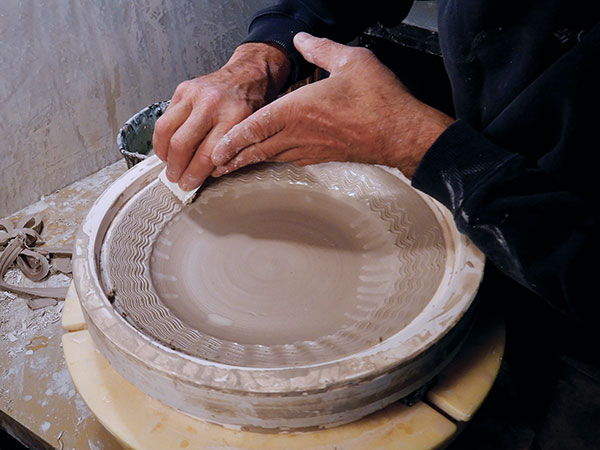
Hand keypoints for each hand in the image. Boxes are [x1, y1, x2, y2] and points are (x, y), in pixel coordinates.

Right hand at [152, 43, 289, 190]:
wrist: (248, 73)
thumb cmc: (251, 103)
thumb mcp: (251, 130)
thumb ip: (231, 152)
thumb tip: (208, 175)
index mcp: (233, 117)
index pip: (207, 154)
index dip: (194, 173)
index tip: (189, 184)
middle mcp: (211, 104)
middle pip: (181, 143)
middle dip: (176, 167)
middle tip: (176, 178)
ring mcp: (194, 94)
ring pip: (165, 129)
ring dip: (163, 153)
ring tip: (168, 165)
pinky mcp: (182, 89)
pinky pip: (165, 117)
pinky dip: (162, 136)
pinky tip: (167, 147)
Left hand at [211, 32, 453, 178]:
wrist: (401, 133)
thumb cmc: (378, 100)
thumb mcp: (350, 61)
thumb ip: (320, 48)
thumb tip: (301, 39)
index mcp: (298, 109)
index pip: (255, 127)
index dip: (233, 140)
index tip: (216, 150)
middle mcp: (299, 133)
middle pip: (257, 148)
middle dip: (233, 158)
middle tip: (213, 166)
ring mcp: (310, 149)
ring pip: (271, 157)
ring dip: (249, 161)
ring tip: (232, 167)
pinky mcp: (322, 156)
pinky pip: (289, 159)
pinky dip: (272, 160)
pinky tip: (270, 158)